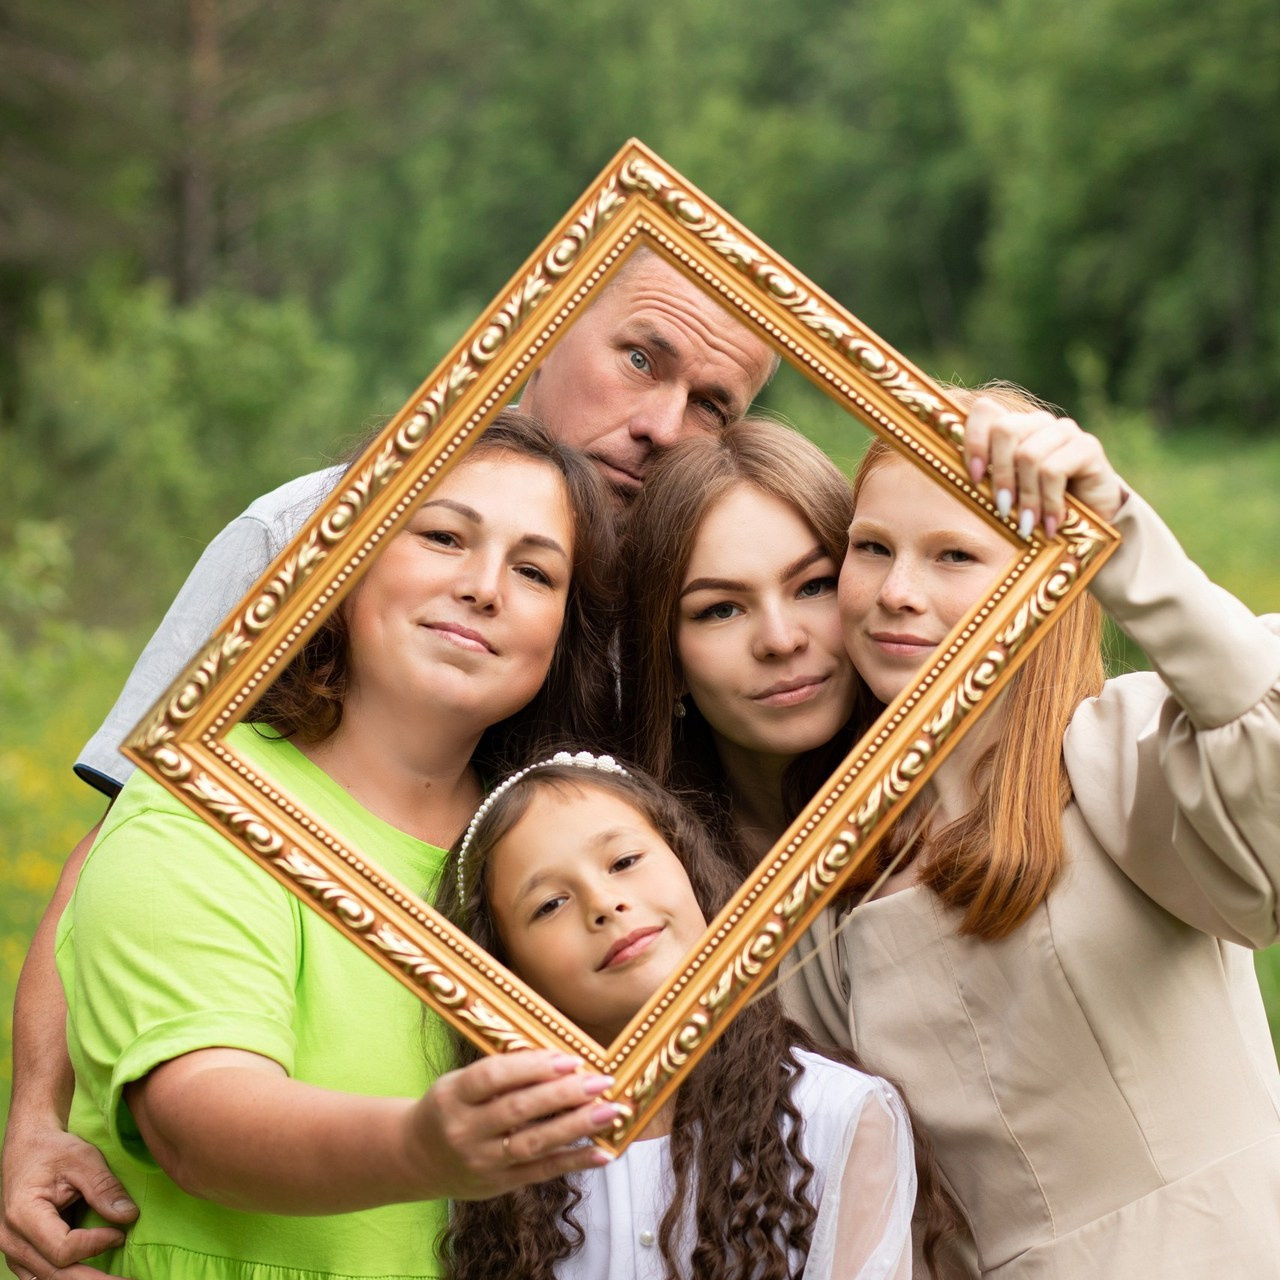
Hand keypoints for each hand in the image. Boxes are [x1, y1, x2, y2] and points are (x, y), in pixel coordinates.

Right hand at [1, 1123, 135, 1278]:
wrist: (28, 1148)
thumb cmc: (54, 1150)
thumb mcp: (84, 1159)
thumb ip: (104, 1188)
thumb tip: (129, 1217)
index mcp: (23, 1215)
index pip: (62, 1249)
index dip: (95, 1245)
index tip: (121, 1233)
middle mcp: (12, 1240)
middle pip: (55, 1274)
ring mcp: (13, 1252)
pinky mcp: (22, 1255)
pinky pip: (43, 1276)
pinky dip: (68, 1278)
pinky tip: (94, 1277)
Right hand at [408, 1050, 619, 1200]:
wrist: (416, 1158)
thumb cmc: (449, 1108)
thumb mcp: (459, 1083)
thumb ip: (500, 1074)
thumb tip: (558, 1061)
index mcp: (452, 1096)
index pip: (494, 1077)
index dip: (533, 1067)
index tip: (569, 1059)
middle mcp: (465, 1131)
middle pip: (519, 1110)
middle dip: (564, 1094)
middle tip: (601, 1081)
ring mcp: (481, 1162)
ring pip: (534, 1143)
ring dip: (577, 1126)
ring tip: (609, 1111)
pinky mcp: (498, 1185)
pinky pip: (541, 1172)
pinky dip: (574, 1161)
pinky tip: (602, 1151)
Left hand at [963, 397, 1125, 538]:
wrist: (1093, 521)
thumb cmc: (1040, 509)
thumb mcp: (1009, 494)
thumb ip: (987, 480)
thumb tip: (960, 482)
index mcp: (1013, 427)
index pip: (985, 411)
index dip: (973, 441)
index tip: (974, 477)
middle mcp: (1038, 422)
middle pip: (1004, 430)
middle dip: (999, 475)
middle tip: (1003, 509)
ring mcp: (1064, 431)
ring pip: (1029, 455)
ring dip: (1026, 497)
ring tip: (1026, 526)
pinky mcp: (1088, 446)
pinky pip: (1054, 470)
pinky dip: (1048, 502)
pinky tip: (1050, 524)